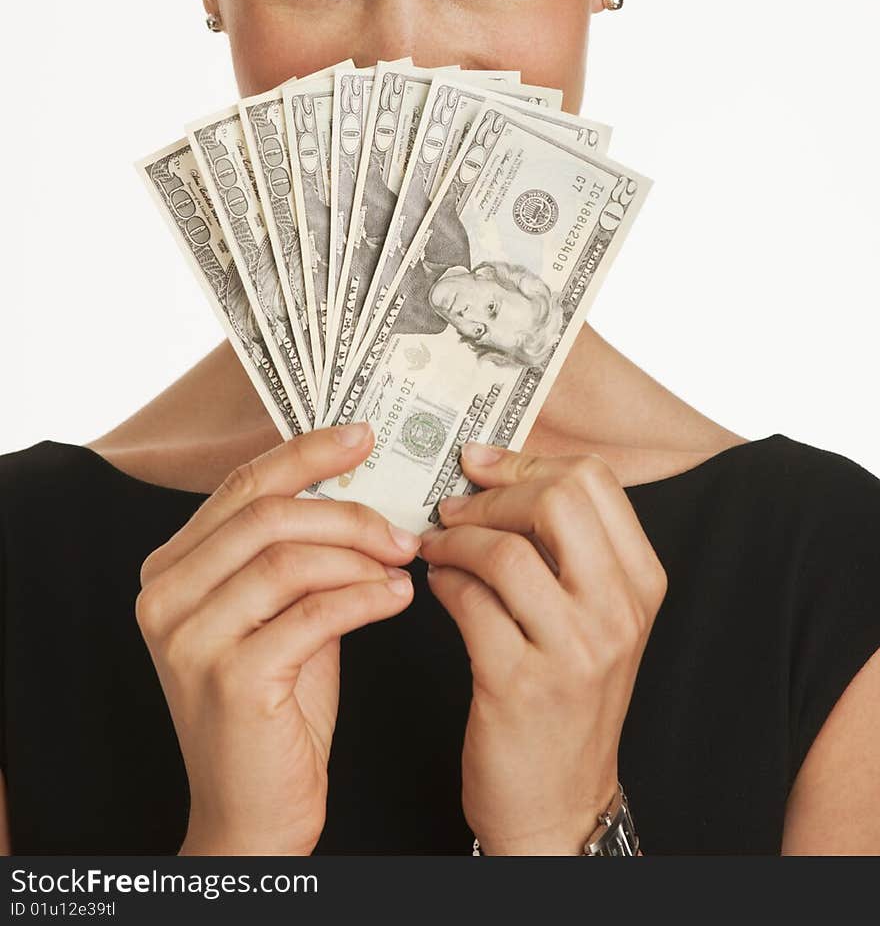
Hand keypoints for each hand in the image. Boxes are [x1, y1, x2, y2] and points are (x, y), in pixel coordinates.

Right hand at [135, 424, 419, 854]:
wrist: (255, 812)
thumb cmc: (277, 706)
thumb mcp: (281, 611)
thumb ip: (300, 551)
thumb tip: (356, 479)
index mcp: (171, 568)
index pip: (242, 485)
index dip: (305, 453)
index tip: (363, 435)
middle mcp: (165, 597)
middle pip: (266, 514)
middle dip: (347, 511)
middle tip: (403, 526)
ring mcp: (190, 639)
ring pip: (287, 558)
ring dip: (361, 554)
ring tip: (404, 563)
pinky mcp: (230, 679)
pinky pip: (312, 614)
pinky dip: (366, 598)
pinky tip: (398, 598)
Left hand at [419, 441, 667, 854]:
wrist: (559, 802)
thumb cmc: (566, 697)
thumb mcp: (593, 617)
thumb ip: (564, 546)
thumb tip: (495, 469)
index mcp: (641, 582)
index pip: (593, 480)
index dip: (526, 461)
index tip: (482, 466)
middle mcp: (617, 612)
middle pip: (557, 498)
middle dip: (491, 493)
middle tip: (454, 505)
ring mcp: (573, 650)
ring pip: (506, 549)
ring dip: (455, 538)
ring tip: (436, 546)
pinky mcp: (519, 684)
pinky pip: (468, 601)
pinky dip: (442, 581)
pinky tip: (436, 584)